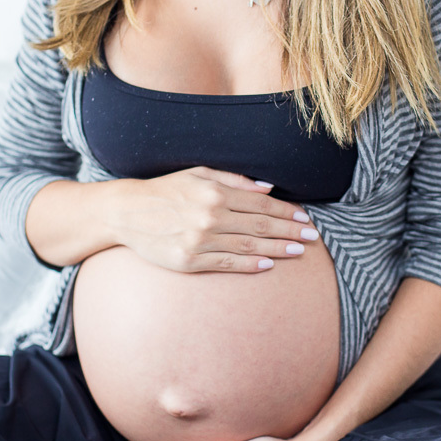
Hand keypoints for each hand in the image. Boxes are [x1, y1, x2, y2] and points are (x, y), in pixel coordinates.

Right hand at [111, 166, 319, 273]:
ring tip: (299, 251)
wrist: (127, 213)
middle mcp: (210, 216)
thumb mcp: (199, 174)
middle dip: (290, 232)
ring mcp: (200, 241)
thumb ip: (235, 180)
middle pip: (260, 227)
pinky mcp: (190, 261)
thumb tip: (269, 188)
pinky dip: (250, 266)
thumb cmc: (166, 190)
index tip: (305, 218)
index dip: (287, 212)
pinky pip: (227, 265)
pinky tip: (268, 266)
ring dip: (278, 250)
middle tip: (313, 238)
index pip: (261, 205)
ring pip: (248, 248)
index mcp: (214, 193)